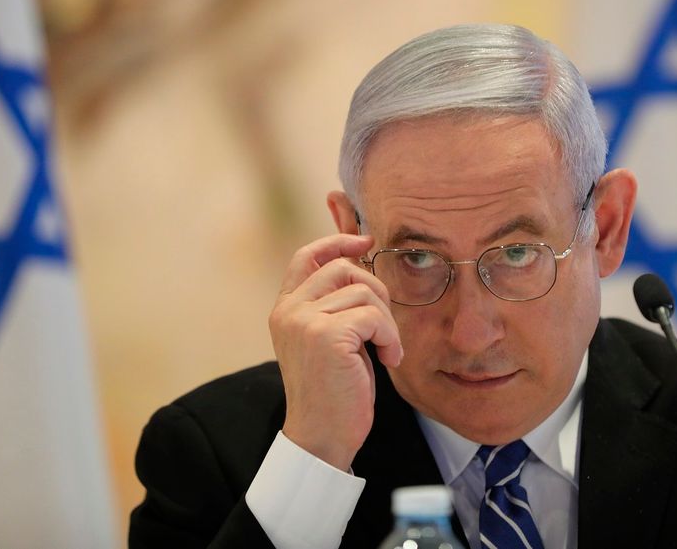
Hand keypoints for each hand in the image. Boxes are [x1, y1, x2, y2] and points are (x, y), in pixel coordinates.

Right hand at [269, 233, 402, 470]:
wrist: (322, 437)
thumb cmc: (333, 391)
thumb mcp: (328, 339)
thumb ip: (334, 305)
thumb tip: (360, 264)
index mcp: (285, 309)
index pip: (306, 256)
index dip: (337, 241)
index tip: (365, 240)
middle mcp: (289, 311)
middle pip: (344, 267)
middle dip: (377, 290)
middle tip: (385, 325)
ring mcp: (304, 321)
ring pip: (365, 292)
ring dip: (387, 321)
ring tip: (386, 350)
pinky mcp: (326, 336)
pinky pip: (374, 316)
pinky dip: (390, 336)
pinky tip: (388, 359)